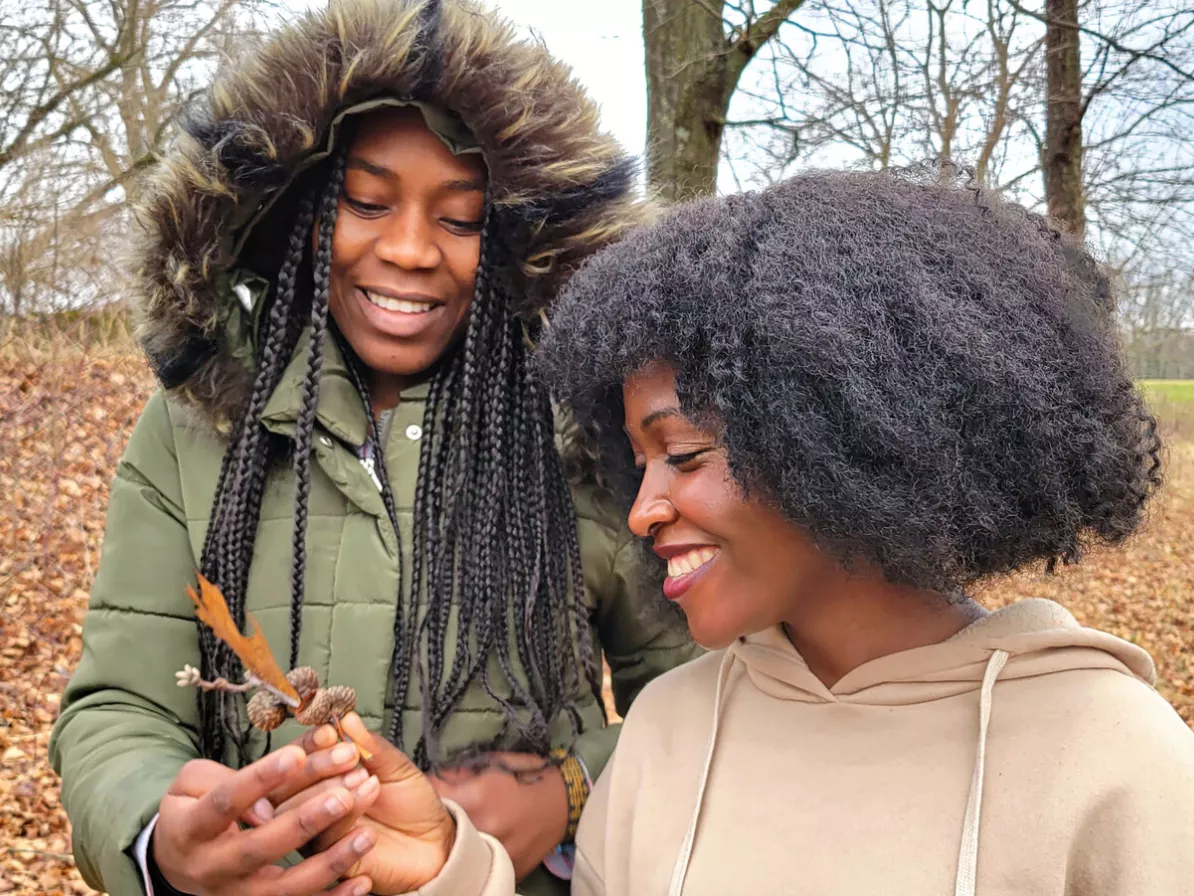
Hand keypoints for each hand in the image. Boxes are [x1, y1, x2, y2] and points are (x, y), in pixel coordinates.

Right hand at [152, 744, 376, 895]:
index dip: (260, 779)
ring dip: (330, 862)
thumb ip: (223, 779)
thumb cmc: (195, 808)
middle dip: (306, 821)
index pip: (226, 801)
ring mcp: (238, 894)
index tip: (296, 755)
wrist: (178, 863)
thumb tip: (264, 806)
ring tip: (367, 835)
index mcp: (192, 829)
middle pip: (260, 847)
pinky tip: (363, 880)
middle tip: (344, 795)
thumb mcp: (192, 783)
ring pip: (286, 887)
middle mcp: (214, 867)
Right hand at [285, 714, 456, 894]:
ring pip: (301, 814)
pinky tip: (369, 801)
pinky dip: (346, 817)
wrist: (435, 842)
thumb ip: (371, 746)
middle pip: (288, 788)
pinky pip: (323, 841)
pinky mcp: (329, 861)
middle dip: (318, 767)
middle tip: (350, 756)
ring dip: (332, 791)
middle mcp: (311, 807)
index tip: (330, 733)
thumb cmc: (411, 802)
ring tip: (366, 779)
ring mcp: (319, 835)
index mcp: (322, 780)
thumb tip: (347, 719)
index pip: (299, 760)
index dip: (310, 745)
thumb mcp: (395, 767)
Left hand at [429, 752, 567, 881]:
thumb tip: (432, 777)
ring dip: (453, 837)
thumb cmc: (528, 775)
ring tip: (461, 826)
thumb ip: (460, 772)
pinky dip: (473, 852)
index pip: (431, 796)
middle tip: (442, 810)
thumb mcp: (493, 762)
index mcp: (476, 798)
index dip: (425, 790)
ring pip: (456, 848)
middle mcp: (481, 830)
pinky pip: (477, 862)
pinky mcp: (504, 870)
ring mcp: (492, 854)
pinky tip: (478, 840)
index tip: (423, 789)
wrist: (566, 801)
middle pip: (440, 826)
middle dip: (438, 816)